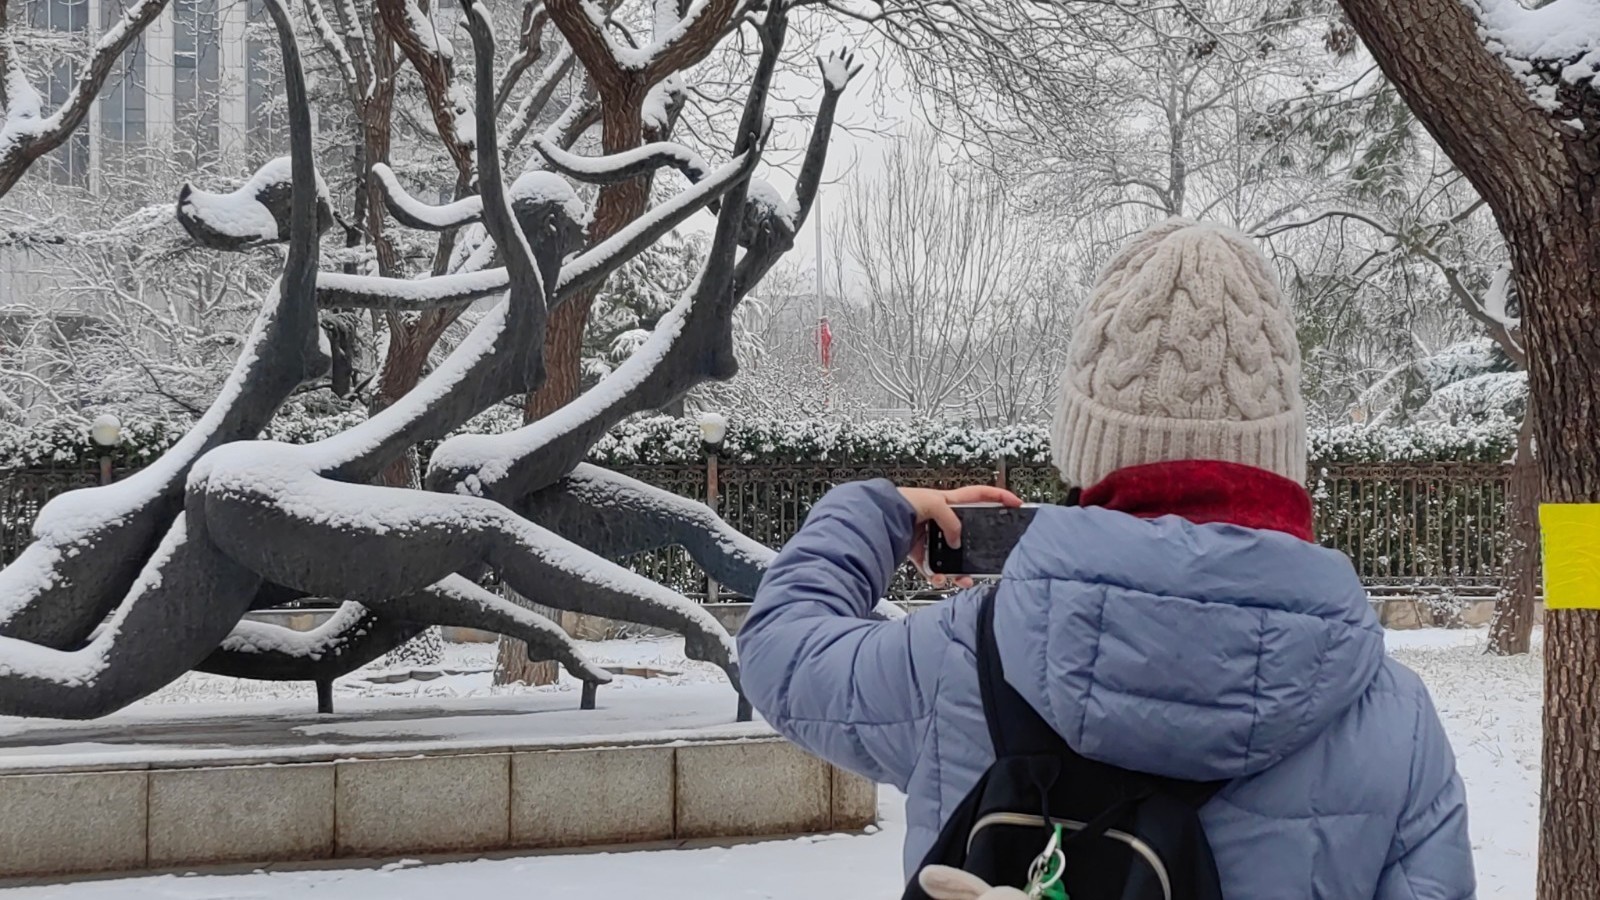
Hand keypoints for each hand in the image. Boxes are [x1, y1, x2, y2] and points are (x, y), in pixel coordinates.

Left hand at [900, 485, 1022, 588]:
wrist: (878, 518)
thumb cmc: (900, 503)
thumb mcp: (934, 503)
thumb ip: (951, 520)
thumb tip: (957, 540)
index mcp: (948, 501)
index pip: (980, 495)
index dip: (999, 497)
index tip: (1016, 504)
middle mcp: (941, 519)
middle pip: (968, 534)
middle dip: (979, 547)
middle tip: (987, 557)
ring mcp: (931, 537)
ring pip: (952, 556)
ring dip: (960, 570)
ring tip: (965, 580)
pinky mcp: (920, 552)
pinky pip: (934, 568)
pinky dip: (938, 576)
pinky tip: (940, 578)